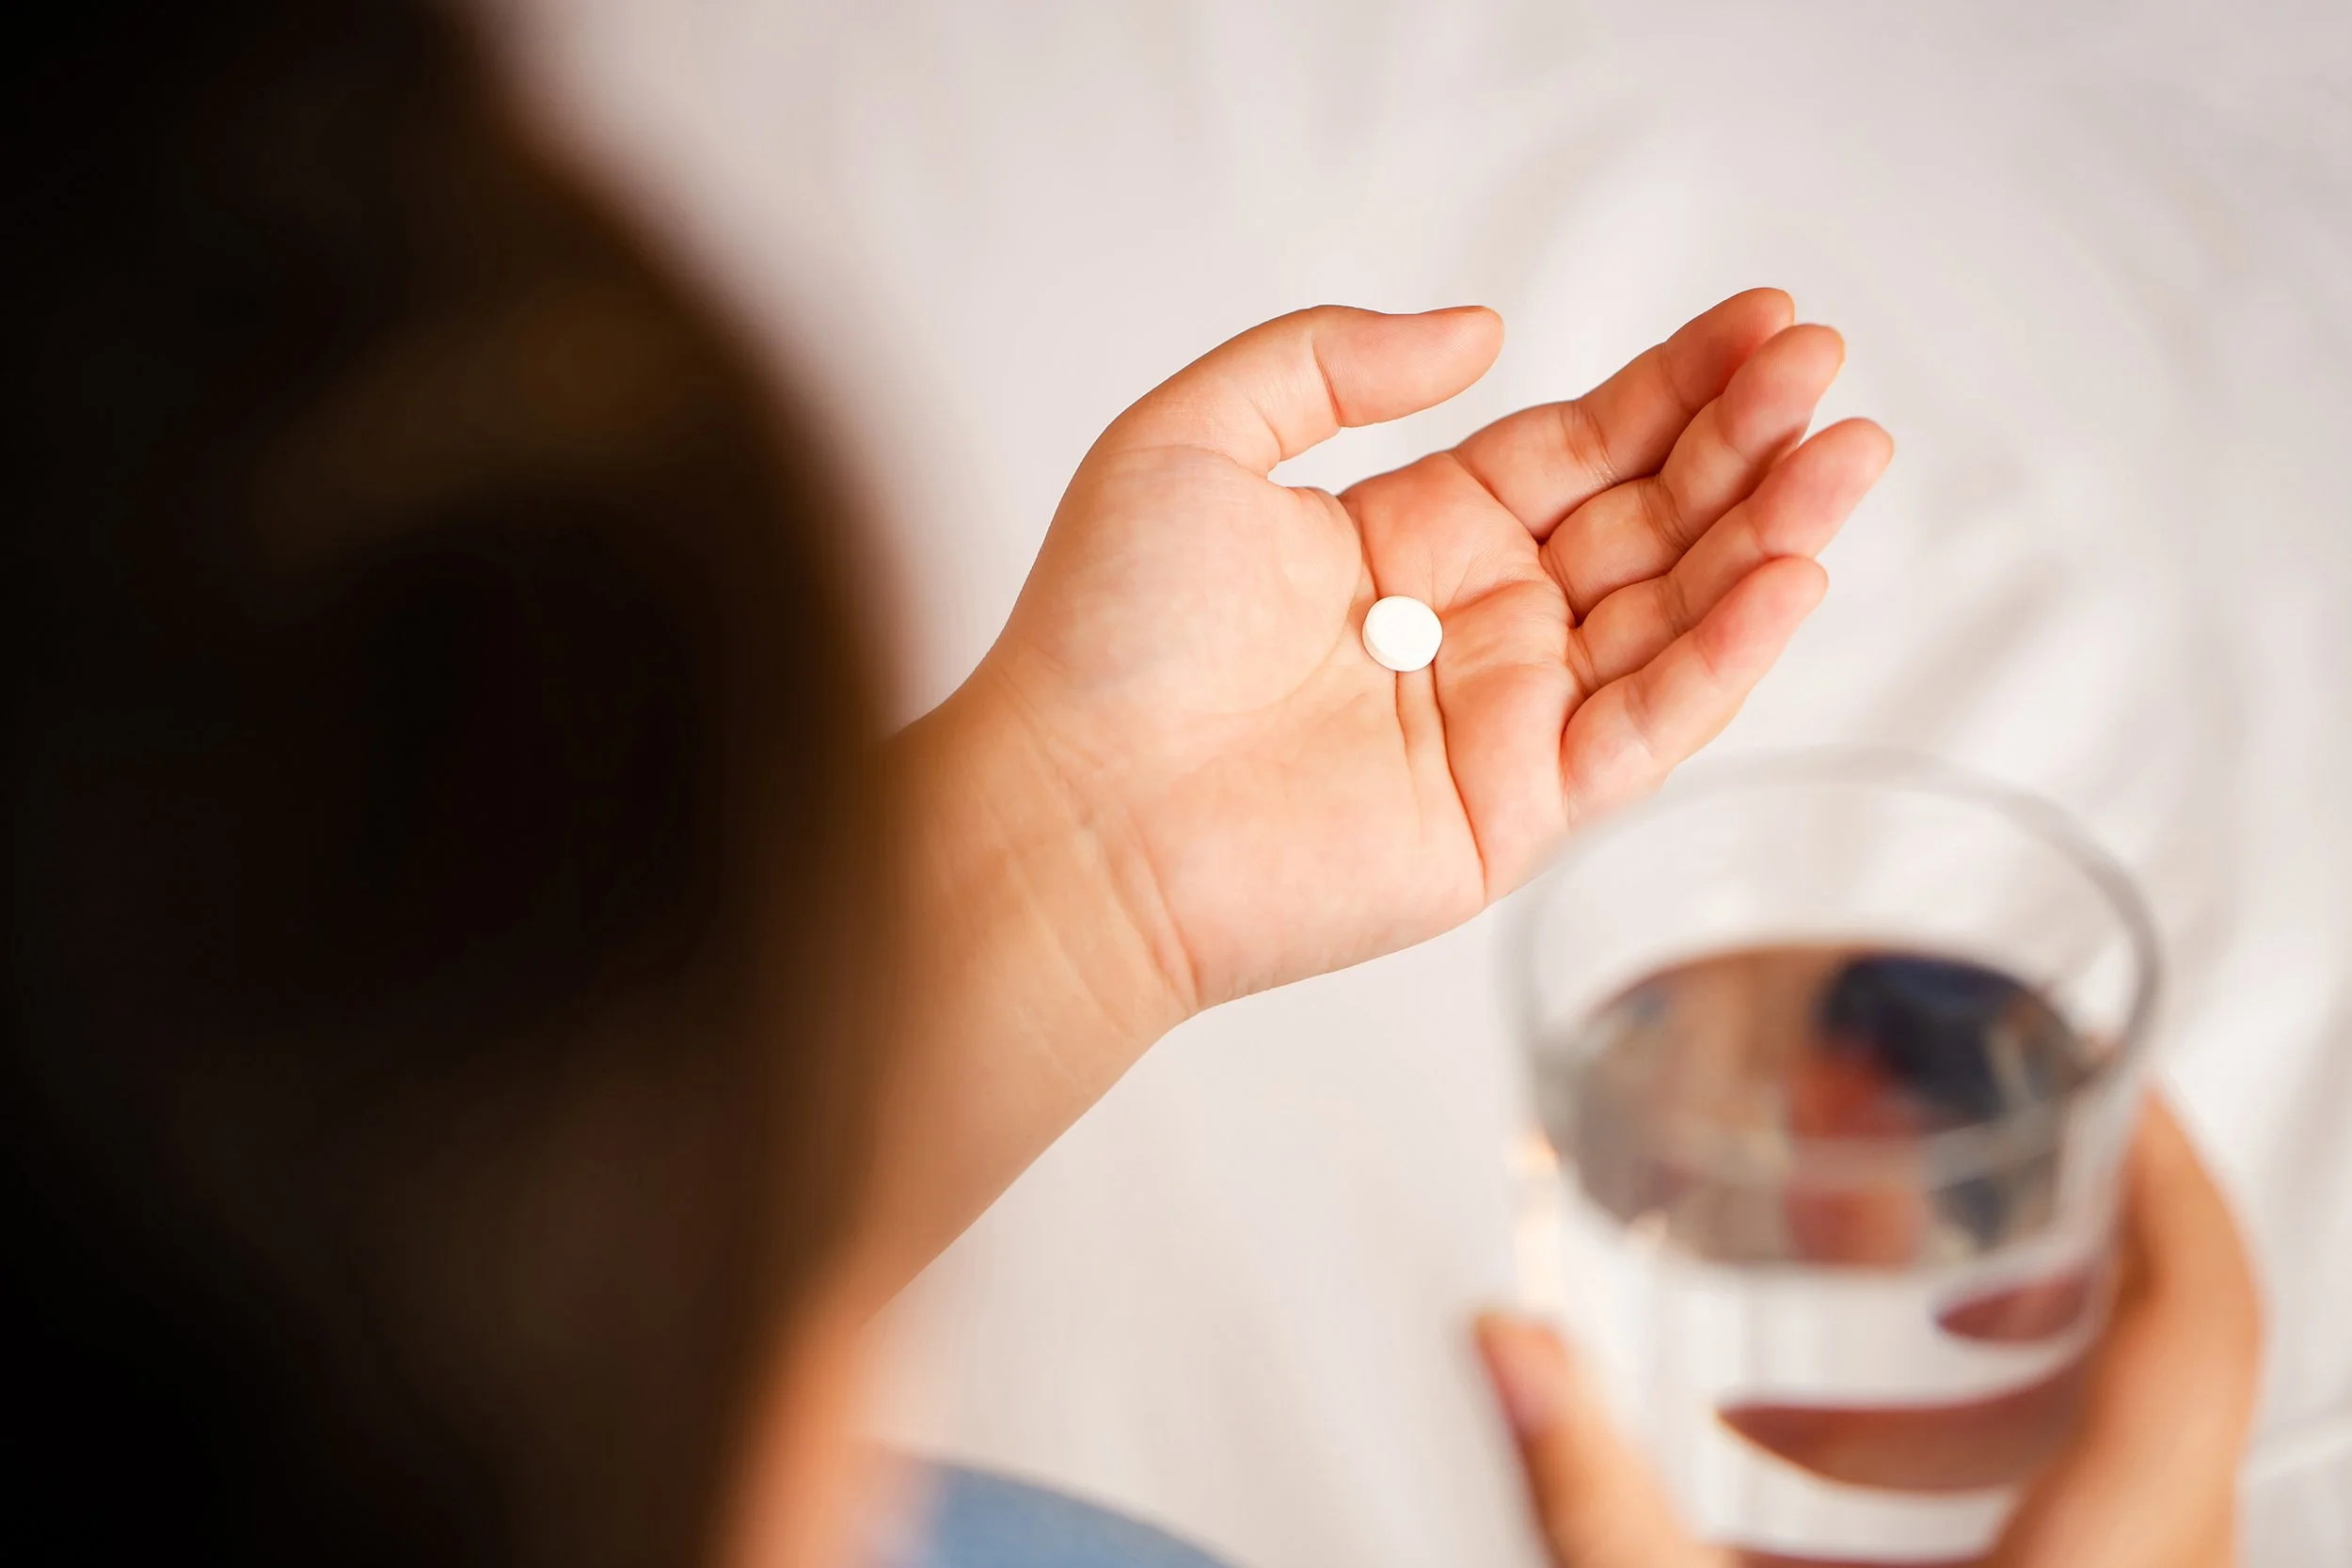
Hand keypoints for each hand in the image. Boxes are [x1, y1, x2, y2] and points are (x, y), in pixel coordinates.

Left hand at [874, 294, 1885, 1275]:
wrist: (1069, 813)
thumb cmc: (1101, 636)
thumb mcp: (1196, 436)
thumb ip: (1334, 361)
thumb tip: (1484, 332)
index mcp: (1409, 534)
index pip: (1579, 448)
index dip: (1673, 387)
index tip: (1765, 322)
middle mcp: (1474, 622)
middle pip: (1645, 521)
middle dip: (1741, 443)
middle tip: (1824, 366)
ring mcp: (1503, 718)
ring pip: (1670, 616)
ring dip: (1767, 534)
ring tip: (1847, 450)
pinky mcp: (1516, 811)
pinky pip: (1646, 726)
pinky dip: (1724, 657)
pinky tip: (1792, 573)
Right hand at [1474, 1097, 2262, 1567]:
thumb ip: (1595, 1495)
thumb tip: (1510, 1346)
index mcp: (2114, 1561)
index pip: (2207, 1318)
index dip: (2177, 1180)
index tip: (2120, 1085)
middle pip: (2172, 1372)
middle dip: (2060, 1259)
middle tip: (1961, 1175)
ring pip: (2121, 1461)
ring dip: (1990, 1381)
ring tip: (1843, 1339)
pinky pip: (2070, 1533)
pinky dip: (1965, 1483)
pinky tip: (1799, 1496)